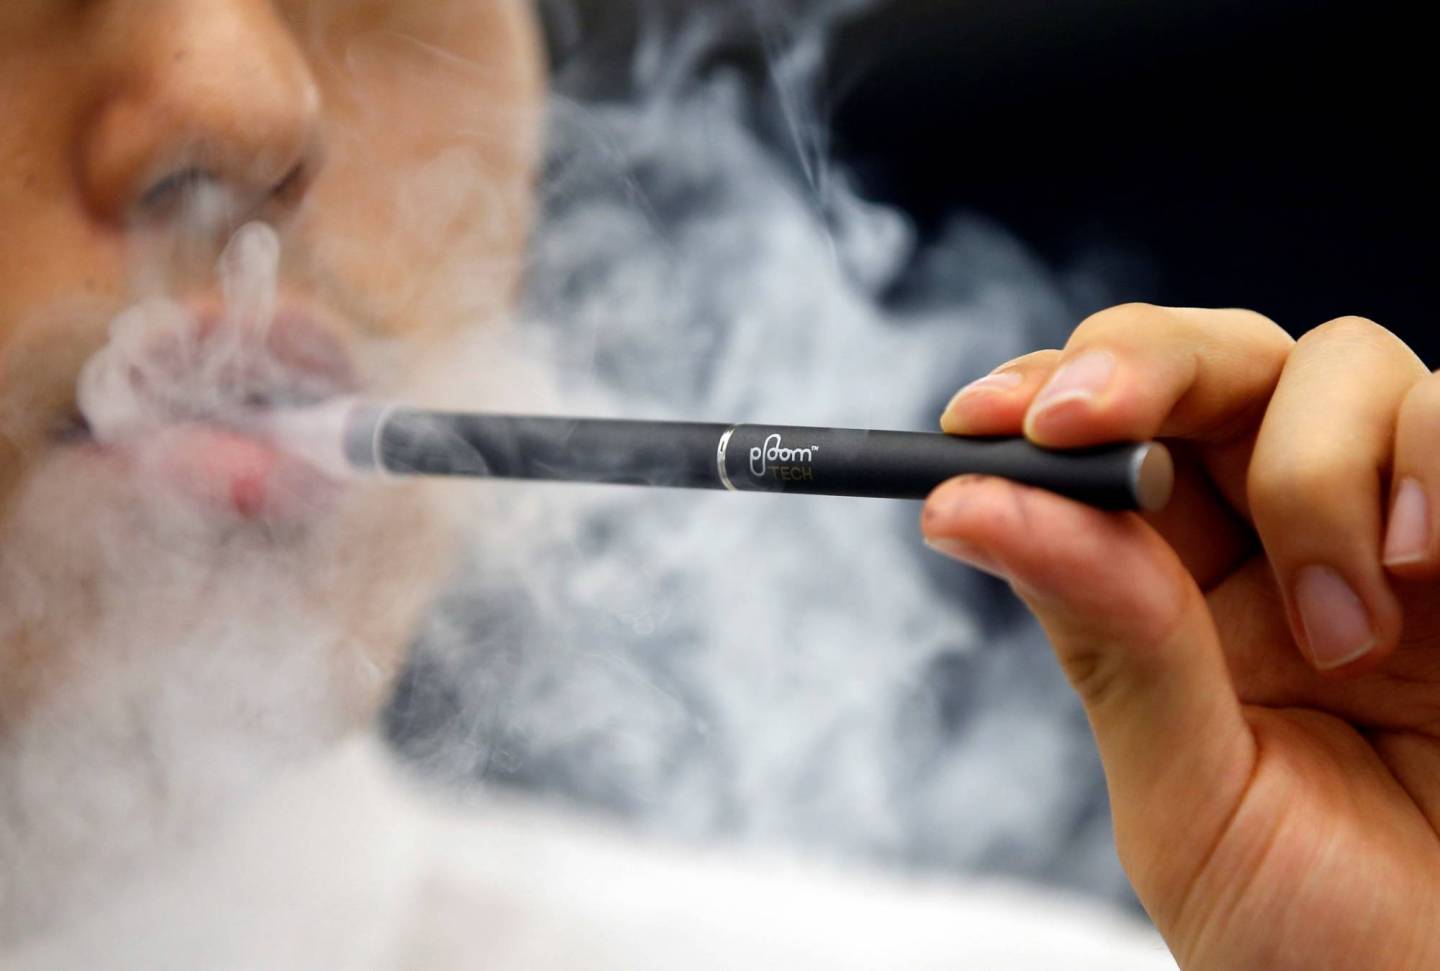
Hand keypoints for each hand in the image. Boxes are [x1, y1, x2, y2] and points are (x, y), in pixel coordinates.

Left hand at [922, 305, 1439, 969]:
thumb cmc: (1320, 933)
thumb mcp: (1188, 800)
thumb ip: (1108, 638)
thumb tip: (963, 502)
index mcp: (1183, 595)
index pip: (1105, 442)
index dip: (1043, 399)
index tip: (982, 416)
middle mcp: (1287, 541)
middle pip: (1213, 363)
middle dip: (1147, 368)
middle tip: (1090, 419)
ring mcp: (1403, 528)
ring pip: (1342, 365)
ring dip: (1316, 468)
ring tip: (1346, 632)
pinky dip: (1436, 460)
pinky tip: (1430, 564)